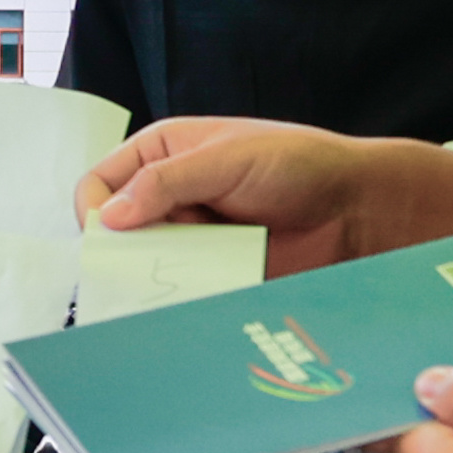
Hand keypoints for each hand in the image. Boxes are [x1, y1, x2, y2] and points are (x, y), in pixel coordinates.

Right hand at [76, 119, 452, 273]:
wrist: (356, 207)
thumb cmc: (299, 163)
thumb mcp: (227, 159)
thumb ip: (167, 183)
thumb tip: (108, 216)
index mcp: (164, 153)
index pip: (101, 181)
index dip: (95, 208)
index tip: (109, 232)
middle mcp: (171, 195)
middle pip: (116, 229)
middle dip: (118, 251)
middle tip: (129, 271)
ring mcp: (192, 236)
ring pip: (146, 264)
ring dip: (150, 278)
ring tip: (167, 286)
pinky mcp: (214, 271)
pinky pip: (181, 289)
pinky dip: (179, 297)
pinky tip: (191, 299)